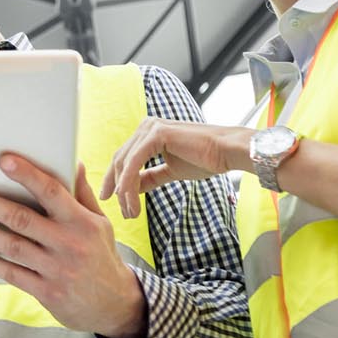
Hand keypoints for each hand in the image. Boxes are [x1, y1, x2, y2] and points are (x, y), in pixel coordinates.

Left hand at [0, 158, 146, 337]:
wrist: (115, 305)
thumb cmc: (101, 255)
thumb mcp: (100, 223)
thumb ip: (83, 194)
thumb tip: (76, 162)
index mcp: (82, 222)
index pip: (52, 192)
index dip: (27, 175)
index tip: (4, 160)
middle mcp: (69, 244)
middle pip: (23, 219)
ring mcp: (57, 270)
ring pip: (14, 246)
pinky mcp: (47, 292)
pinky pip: (14, 275)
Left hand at [99, 119, 251, 218]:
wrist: (227, 152)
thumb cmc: (204, 160)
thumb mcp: (170, 171)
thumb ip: (149, 177)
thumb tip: (130, 188)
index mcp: (148, 133)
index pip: (124, 157)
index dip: (115, 179)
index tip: (110, 198)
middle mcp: (146, 126)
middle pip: (120, 159)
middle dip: (117, 188)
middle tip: (121, 211)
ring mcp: (150, 128)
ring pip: (126, 163)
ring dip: (124, 190)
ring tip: (130, 211)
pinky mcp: (157, 133)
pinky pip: (135, 161)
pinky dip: (129, 182)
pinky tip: (130, 198)